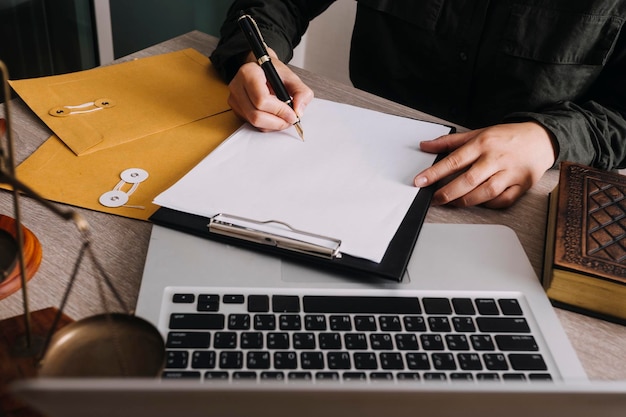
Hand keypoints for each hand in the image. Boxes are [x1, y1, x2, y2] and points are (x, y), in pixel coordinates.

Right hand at [227, 50, 313, 131]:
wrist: (261, 69)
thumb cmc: (273, 72)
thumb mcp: (292, 77)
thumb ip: (301, 92)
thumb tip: (298, 111)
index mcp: (249, 73)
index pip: (262, 100)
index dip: (279, 110)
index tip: (292, 114)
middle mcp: (238, 86)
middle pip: (256, 115)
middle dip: (277, 122)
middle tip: (290, 120)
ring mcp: (235, 99)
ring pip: (254, 122)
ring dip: (273, 125)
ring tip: (284, 118)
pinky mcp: (237, 109)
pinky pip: (252, 124)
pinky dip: (267, 125)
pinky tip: (274, 117)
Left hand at [413, 122, 556, 208]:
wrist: (541, 138)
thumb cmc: (506, 137)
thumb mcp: (478, 133)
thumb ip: (450, 142)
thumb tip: (425, 146)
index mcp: (483, 143)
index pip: (454, 160)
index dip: (434, 172)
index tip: (420, 181)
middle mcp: (496, 158)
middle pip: (469, 179)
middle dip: (448, 192)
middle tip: (435, 199)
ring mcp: (510, 172)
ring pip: (486, 192)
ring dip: (466, 200)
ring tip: (453, 202)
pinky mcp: (522, 184)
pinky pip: (504, 200)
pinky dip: (490, 204)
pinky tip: (479, 203)